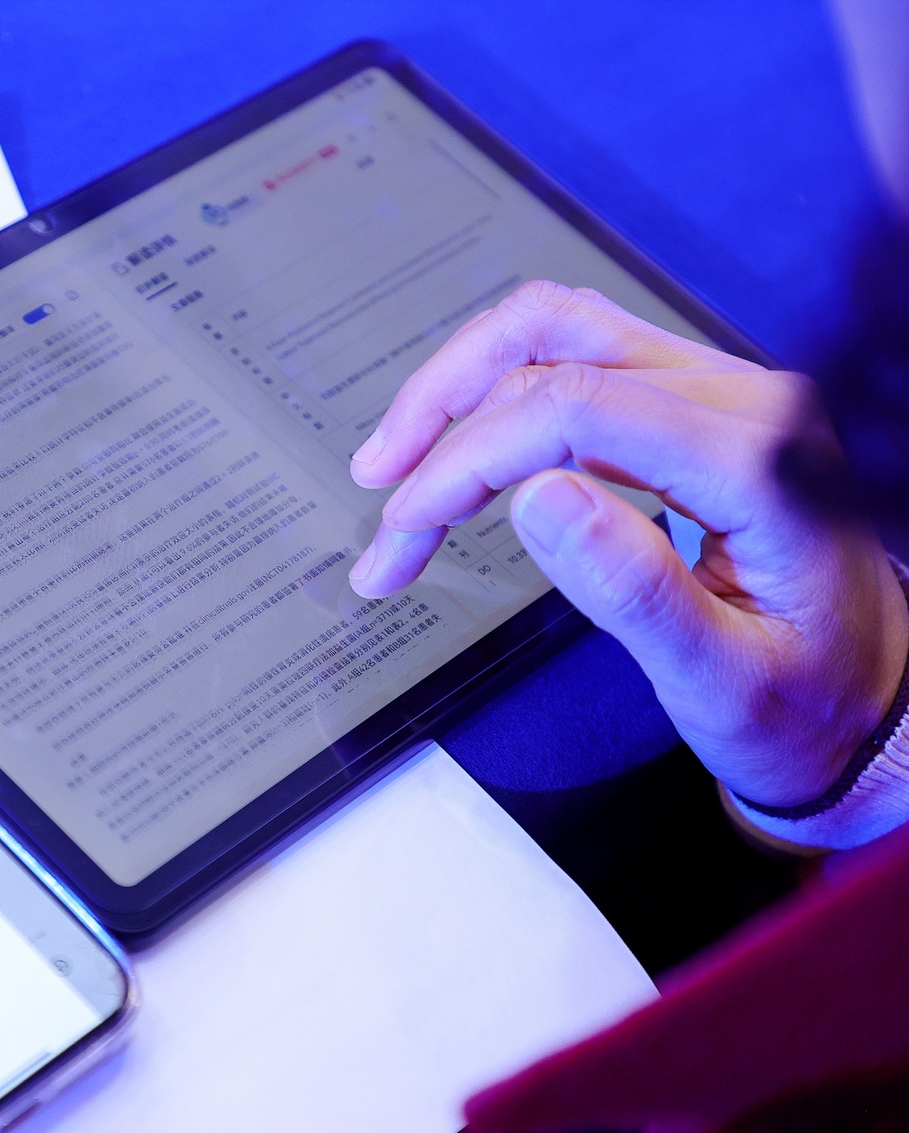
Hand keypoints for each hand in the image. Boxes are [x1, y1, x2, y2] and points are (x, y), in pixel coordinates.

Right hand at [346, 280, 907, 808]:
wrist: (871, 698)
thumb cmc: (806, 703)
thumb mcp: (723, 682)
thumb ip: (636, 590)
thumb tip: (537, 499)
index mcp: (759, 460)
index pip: (575, 407)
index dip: (469, 457)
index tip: (406, 526)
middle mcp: (741, 400)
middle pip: (553, 345)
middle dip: (445, 419)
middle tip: (384, 497)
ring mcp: (717, 391)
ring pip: (556, 332)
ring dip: (460, 387)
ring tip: (399, 460)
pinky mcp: (690, 405)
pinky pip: (575, 361)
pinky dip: (496, 399)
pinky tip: (458, 456)